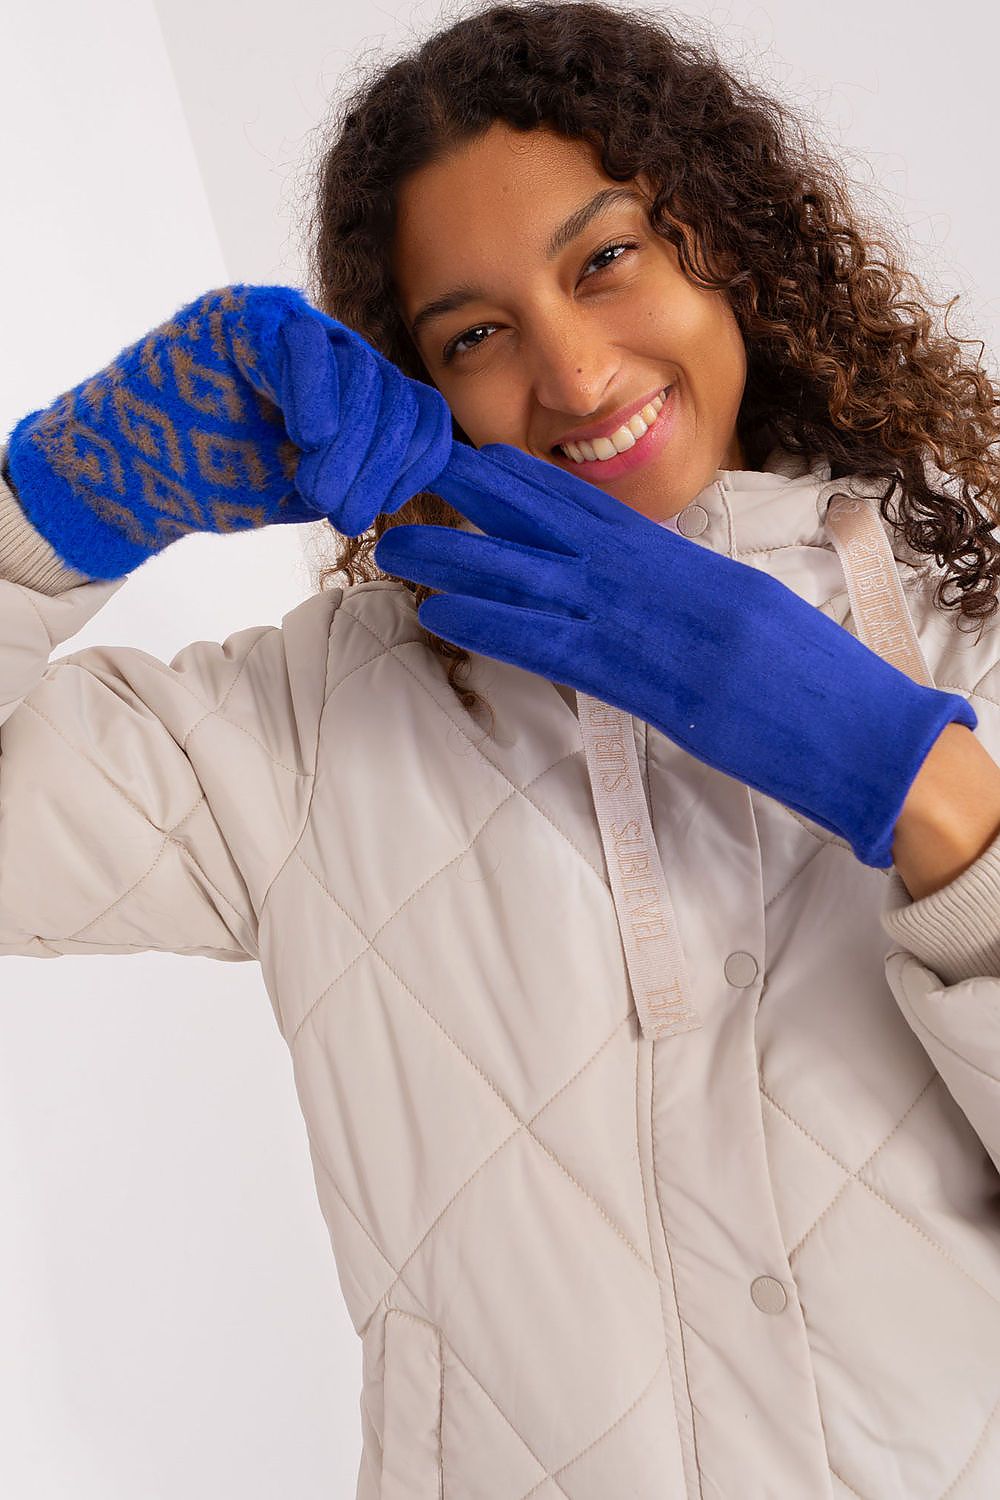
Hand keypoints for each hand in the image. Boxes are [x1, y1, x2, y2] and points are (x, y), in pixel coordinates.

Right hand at [5, 284, 452, 578]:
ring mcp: (288, 327)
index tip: (385, 508)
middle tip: (345, 515)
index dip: (414, 461)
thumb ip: (364, 475)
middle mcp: (332, 352)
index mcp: (357, 394)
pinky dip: (312, 390)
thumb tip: (433, 479)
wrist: (127, 471)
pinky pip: (297, 342)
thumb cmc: (217, 480)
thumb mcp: (309, 489)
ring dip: (348, 443)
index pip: (416, 413)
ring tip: (319, 491)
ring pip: (357, 371)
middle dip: (377, 464)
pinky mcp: (241, 315)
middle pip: (392, 395)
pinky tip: (307, 436)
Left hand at [374, 440, 977, 868]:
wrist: (847, 719)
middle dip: (467, 498)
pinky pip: (541, 643)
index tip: (467, 458)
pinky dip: (485, 626)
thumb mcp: (730, 606)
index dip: (516, 479)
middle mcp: (645, 573)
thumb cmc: (796, 670)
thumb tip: (630, 587)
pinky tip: (437, 614)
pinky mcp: (630, 676)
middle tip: (403, 476)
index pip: (580, 501)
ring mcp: (635, 620)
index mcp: (670, 553)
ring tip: (393, 545)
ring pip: (525, 575)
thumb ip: (673, 589)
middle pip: (539, 521)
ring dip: (453, 559)